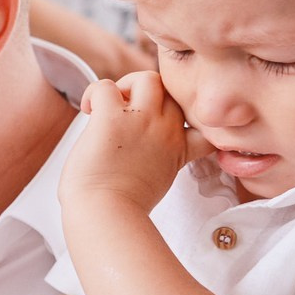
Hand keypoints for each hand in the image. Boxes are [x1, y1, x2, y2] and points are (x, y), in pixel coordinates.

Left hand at [60, 71, 203, 215]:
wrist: (106, 216)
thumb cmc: (123, 208)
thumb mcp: (159, 183)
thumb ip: (160, 160)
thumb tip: (142, 151)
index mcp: (179, 149)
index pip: (206, 122)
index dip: (192, 117)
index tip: (172, 127)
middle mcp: (166, 131)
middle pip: (173, 93)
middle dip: (151, 96)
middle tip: (126, 113)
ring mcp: (141, 121)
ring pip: (147, 78)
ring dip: (127, 85)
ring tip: (111, 108)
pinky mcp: (111, 118)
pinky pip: (105, 86)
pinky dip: (93, 93)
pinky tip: (88, 111)